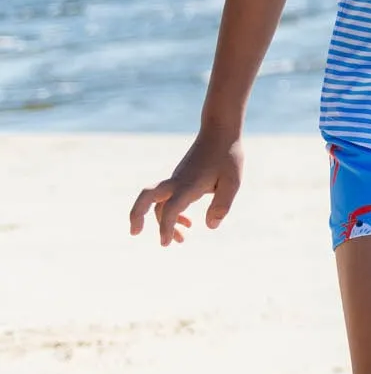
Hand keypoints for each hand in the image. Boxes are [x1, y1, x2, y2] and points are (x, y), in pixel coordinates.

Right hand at [129, 128, 243, 246]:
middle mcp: (177, 181)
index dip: (166, 227)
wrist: (220, 130)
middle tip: (135, 233)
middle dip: (137, 215)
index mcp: (188, 184)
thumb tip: (210, 226)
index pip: (170, 208)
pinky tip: (187, 224)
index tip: (166, 243)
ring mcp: (176, 179)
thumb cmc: (228, 156)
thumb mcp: (233, 181)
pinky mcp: (179, 178)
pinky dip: (172, 214)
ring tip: (180, 240)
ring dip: (163, 222)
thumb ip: (222, 204)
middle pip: (146, 197)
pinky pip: (168, 199)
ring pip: (159, 202)